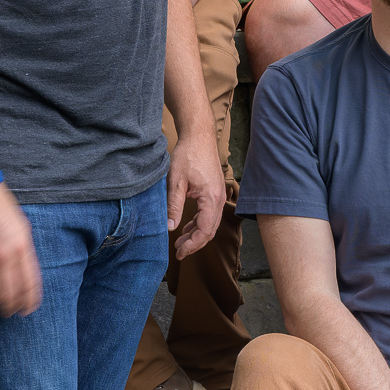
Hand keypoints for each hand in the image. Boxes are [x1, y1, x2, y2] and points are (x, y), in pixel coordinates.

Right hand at [0, 184, 42, 316]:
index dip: (29, 301)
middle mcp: (3, 256)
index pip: (29, 284)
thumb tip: (26, 275)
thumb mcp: (23, 228)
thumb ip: (25, 252)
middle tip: (10, 311)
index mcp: (21, 247)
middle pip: (9, 294)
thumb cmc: (1, 209)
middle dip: (11, 307)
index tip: (28, 309)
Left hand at [167, 131, 224, 258]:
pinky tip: (187, 226)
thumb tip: (170, 228)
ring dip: (197, 234)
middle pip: (210, 230)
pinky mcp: (215, 191)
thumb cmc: (188, 155)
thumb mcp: (176, 181)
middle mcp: (219, 198)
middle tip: (178, 252)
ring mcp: (219, 194)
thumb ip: (174, 206)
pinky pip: (210, 214)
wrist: (199, 136)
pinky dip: (199, 223)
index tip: (178, 252)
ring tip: (180, 242)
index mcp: (211, 198)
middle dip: (195, 243)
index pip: (204, 230)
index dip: (192, 245)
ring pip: (211, 223)